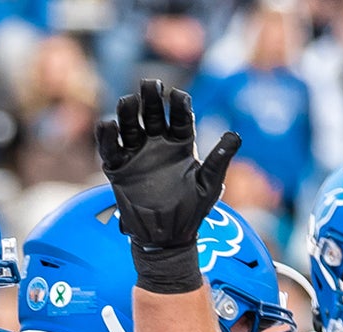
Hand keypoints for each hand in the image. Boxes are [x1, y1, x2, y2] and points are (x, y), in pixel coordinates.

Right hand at [93, 79, 240, 293]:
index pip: (179, 117)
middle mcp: (157, 144)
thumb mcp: (208, 185)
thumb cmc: (191, 211)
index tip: (178, 95)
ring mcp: (136, 154)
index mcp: (180, 144)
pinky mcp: (119, 168)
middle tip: (150, 83)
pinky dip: (106, 136)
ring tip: (128, 101)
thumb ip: (219, 160)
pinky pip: (110, 148)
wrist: (167, 237)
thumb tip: (236, 136)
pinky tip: (107, 124)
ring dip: (127, 112)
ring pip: (129, 125)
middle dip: (150, 98)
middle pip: (151, 113)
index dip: (178, 105)